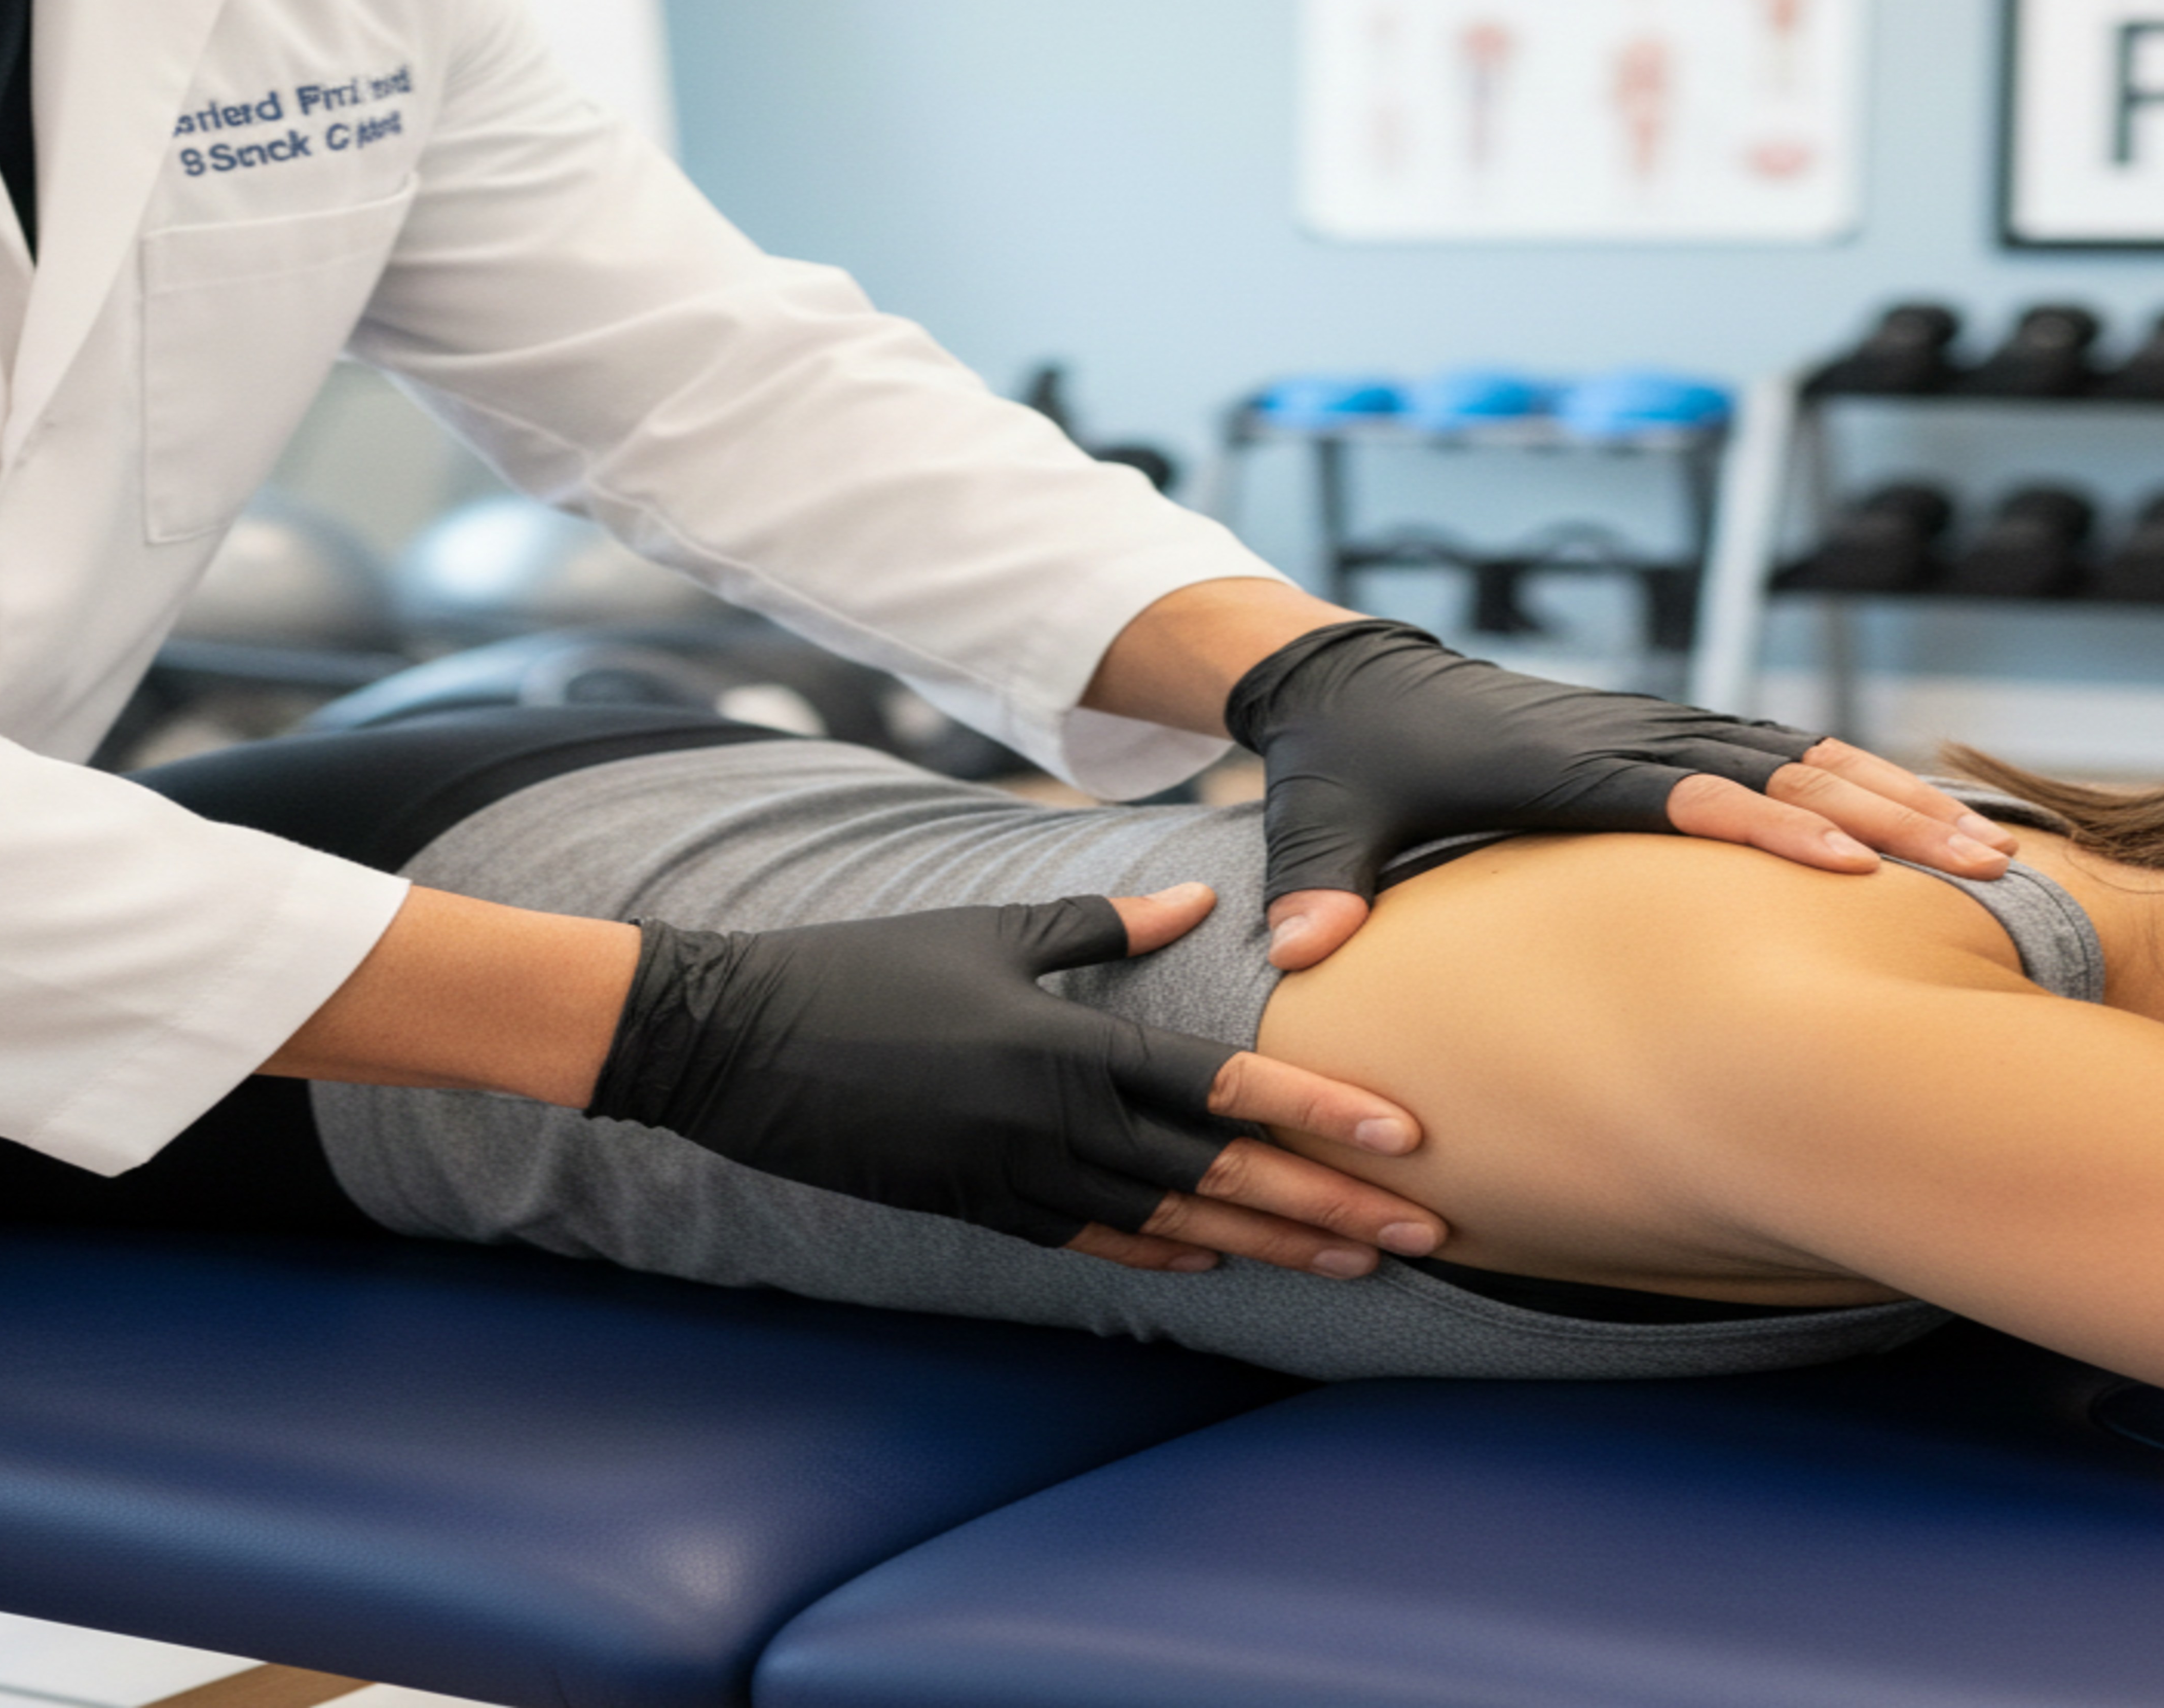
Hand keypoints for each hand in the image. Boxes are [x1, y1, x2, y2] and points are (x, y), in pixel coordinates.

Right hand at [589, 882, 1444, 1276]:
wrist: (737, 1040)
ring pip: (1174, 1227)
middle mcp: (1057, 1124)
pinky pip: (1093, 1244)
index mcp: (1072, 1045)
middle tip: (1426, 1234)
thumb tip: (1202, 898)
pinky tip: (1221, 1264)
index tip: (1408, 1140)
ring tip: (1356, 1265)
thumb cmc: (868, 967)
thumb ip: (1104, 925)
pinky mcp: (979, 1206)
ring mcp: (1018, 1178)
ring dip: (1271, 1248)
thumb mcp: (990, 930)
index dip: (1323, 1114)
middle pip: (1224, 1180)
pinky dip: (1164, 1256)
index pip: (1228, 1091)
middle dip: (1332, 1208)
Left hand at [1226, 620, 2018, 969]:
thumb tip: (1301, 952)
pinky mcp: (1664, 734)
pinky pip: (1782, 752)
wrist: (1355, 680)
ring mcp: (1652, 728)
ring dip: (1895, 800)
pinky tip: (1932, 822)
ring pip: (1800, 756)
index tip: (1849, 871)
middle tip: (1984, 869)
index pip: (1679, 795)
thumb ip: (1317, 884)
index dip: (1763, 830)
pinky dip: (1860, 783)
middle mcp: (1621, 736)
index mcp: (1554, 762)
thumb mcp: (1318, 818)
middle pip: (1775, 770)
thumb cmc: (1345, 762)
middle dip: (1881, 818)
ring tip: (1996, 858)